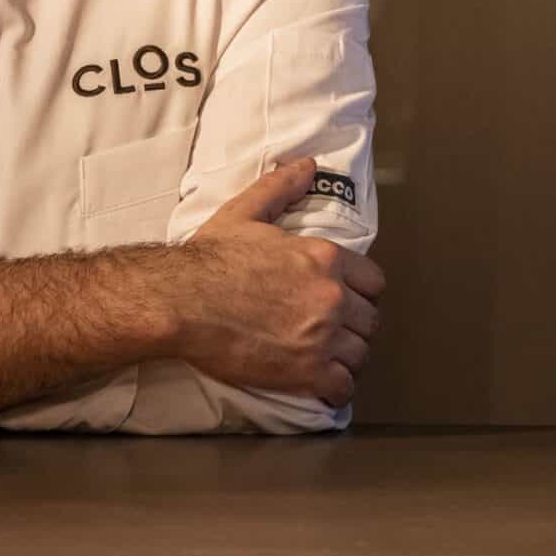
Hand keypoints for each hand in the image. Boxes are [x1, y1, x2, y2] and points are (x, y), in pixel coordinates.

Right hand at [170, 158, 383, 405]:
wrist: (181, 301)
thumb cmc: (210, 258)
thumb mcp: (246, 212)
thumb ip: (281, 189)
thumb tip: (307, 167)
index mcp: (325, 258)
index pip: (374, 281)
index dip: (362, 292)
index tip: (347, 299)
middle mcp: (332, 296)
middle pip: (370, 319)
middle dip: (355, 326)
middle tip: (334, 331)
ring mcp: (322, 336)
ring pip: (360, 353)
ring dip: (347, 357)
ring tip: (329, 359)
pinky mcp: (305, 371)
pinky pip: (342, 386)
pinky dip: (336, 389)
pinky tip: (324, 386)